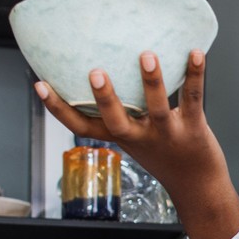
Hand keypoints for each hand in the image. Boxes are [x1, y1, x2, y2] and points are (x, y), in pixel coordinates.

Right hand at [35, 50, 238, 238]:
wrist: (198, 185)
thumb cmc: (165, 154)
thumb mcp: (137, 137)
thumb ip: (125, 111)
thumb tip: (109, 67)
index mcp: (121, 137)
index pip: (81, 127)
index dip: (58, 109)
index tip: (40, 85)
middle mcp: (140, 137)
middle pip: (116, 120)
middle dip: (104, 98)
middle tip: (94, 73)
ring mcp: (166, 134)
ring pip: (156, 108)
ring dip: (151, 81)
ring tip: (147, 55)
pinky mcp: (193, 128)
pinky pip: (193, 98)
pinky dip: (196, 75)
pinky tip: (196, 53)